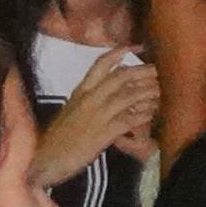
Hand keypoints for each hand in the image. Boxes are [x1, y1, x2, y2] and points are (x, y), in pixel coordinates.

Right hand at [33, 48, 161, 186]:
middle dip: (141, 72)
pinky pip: (129, 120)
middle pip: (120, 77)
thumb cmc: (59, 137)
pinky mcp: (103, 133)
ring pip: (127, 96)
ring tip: (160, 92)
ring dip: (147, 93)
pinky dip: (143, 115)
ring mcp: (97, 115)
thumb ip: (90, 99)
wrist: (45, 159)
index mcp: (80, 91)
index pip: (100, 64)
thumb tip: (114, 92)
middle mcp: (89, 99)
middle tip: (156, 71)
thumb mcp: (72, 111)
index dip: (120, 52)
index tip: (137, 47)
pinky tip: (152, 113)